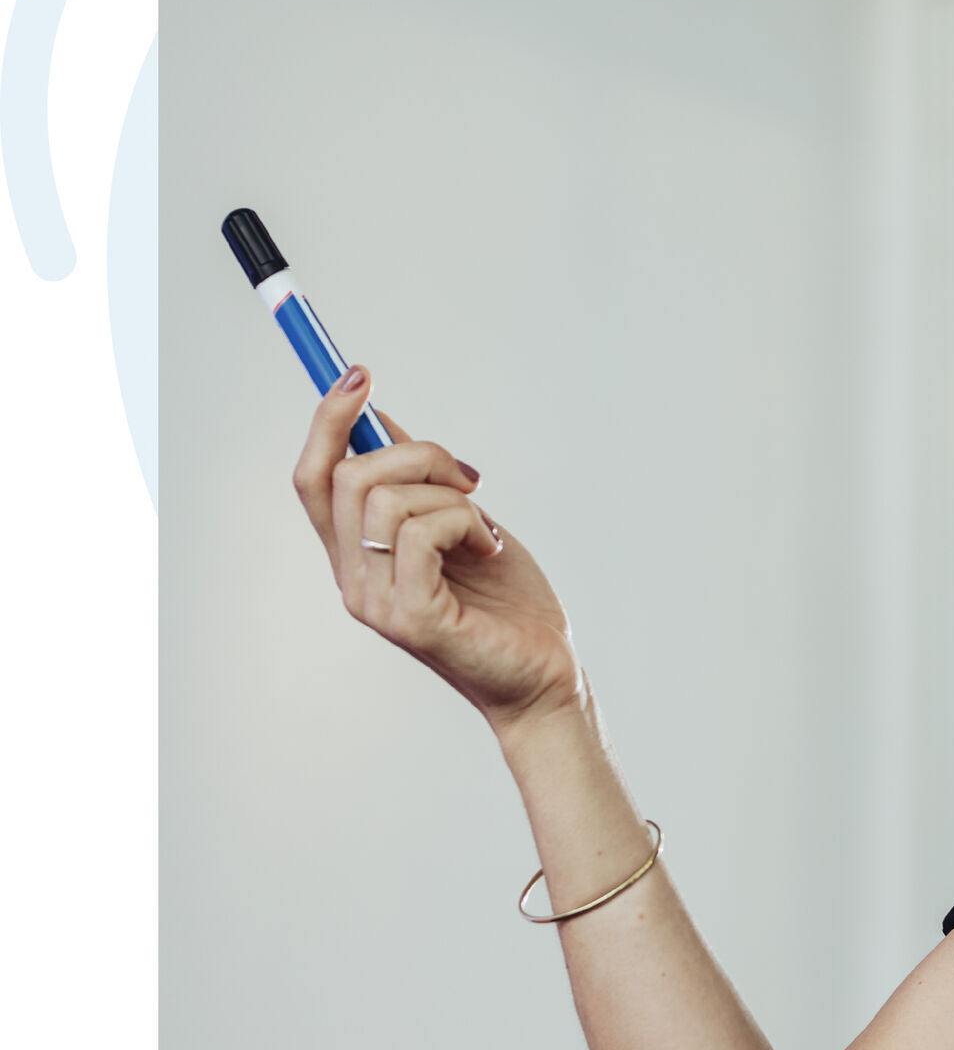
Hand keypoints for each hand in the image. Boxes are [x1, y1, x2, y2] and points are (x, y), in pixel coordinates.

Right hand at [293, 366, 582, 731]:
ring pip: (388, 498)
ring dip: (453, 498)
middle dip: (420, 453)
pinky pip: (421, 533)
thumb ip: (420, 483)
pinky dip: (466, 525)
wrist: (545, 675)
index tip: (360, 374)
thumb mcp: (462, 524)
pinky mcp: (411, 617)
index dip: (328, 421)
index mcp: (358, 554)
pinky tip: (490, 549)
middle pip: (349, 475)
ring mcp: (377, 601)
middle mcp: (354, 578)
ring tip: (485, 531)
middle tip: (471, 479)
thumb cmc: (508, 604)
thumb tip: (384, 423)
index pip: (313, 477)